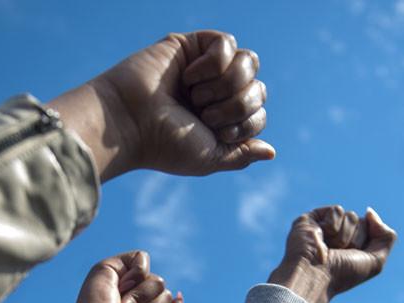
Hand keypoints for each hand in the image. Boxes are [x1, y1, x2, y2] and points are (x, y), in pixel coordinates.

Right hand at [49, 30, 273, 180]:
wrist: (132, 122)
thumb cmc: (165, 144)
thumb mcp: (209, 159)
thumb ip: (241, 155)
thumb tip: (272, 152)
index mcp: (221, 120)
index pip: (259, 114)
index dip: (245, 124)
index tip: (215, 132)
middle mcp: (216, 93)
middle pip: (258, 89)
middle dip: (236, 106)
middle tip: (204, 114)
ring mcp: (206, 68)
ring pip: (249, 63)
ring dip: (226, 84)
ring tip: (196, 96)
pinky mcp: (193, 45)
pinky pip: (227, 44)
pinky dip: (212, 63)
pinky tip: (188, 76)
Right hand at [268, 206, 397, 302]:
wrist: (315, 274)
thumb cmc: (343, 274)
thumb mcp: (376, 261)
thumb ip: (386, 236)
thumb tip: (369, 211)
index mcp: (353, 247)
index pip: (371, 230)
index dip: (365, 244)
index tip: (351, 258)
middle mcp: (339, 236)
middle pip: (362, 221)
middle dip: (356, 239)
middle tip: (339, 253)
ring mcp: (325, 226)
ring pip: (351, 215)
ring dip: (343, 236)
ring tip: (329, 248)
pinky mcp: (312, 218)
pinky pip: (337, 210)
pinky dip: (332, 226)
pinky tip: (320, 237)